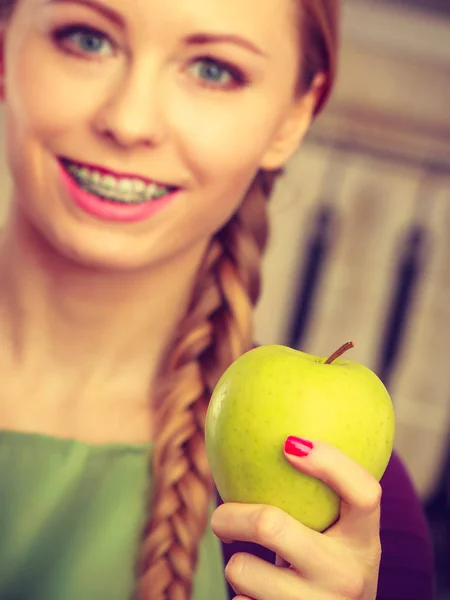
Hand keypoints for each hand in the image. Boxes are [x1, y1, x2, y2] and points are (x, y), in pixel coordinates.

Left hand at [211, 437, 381, 599]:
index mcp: (365, 539)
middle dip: (230, 516)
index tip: (289, 442)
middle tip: (221, 518)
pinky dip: (242, 596)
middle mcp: (348, 574)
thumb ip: (317, 495)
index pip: (364, 492)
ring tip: (250, 566)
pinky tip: (259, 597)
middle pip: (270, 525)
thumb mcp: (338, 532)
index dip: (330, 462)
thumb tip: (269, 433)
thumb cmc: (329, 562)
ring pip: (243, 569)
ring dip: (237, 565)